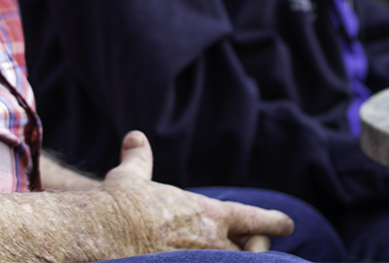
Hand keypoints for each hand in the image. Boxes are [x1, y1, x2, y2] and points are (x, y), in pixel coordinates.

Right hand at [101, 131, 293, 252]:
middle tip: (254, 248)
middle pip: (255, 252)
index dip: (273, 222)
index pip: (254, 218)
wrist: (101, 231)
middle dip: (257, 251)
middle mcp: (213, 242)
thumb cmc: (118, 204)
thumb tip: (135, 137)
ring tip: (235, 259)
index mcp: (208, 214)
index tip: (287, 225)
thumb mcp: (131, 177)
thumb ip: (139, 158)